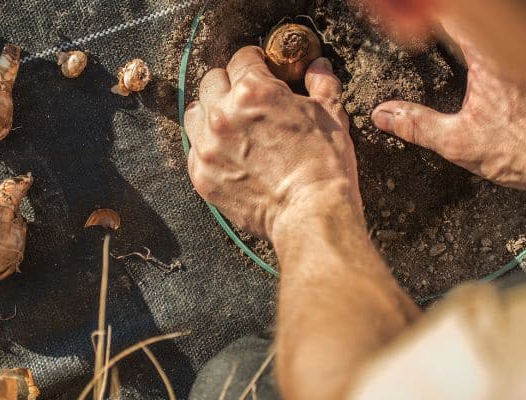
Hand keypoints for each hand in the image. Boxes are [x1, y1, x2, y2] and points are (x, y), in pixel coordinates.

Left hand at [184, 46, 360, 239]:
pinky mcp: (201, 175)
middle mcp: (222, 114)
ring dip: (211, 113)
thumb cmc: (325, 165)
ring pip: (195, 113)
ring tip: (231, 125)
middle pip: (212, 81)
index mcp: (253, 90)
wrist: (311, 214)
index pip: (242, 58)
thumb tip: (318, 67)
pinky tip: (228, 154)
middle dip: (229, 85)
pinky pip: (194, 149)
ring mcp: (207, 147)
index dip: (256, 62)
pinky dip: (208, 147)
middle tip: (246, 99)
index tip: (261, 70)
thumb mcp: (331, 115)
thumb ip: (320, 85)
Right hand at [371, 20, 525, 198]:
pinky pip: (525, 42)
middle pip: (480, 18)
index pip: (453, 16)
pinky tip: (495, 62)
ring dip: (481, 31)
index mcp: (489, 54)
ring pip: (505, 28)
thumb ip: (417, 125)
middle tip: (431, 28)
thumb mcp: (459, 143)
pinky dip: (506, 44)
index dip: (430, 15)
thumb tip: (383, 115)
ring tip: (458, 35)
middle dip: (458, 23)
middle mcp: (516, 45)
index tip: (415, 21)